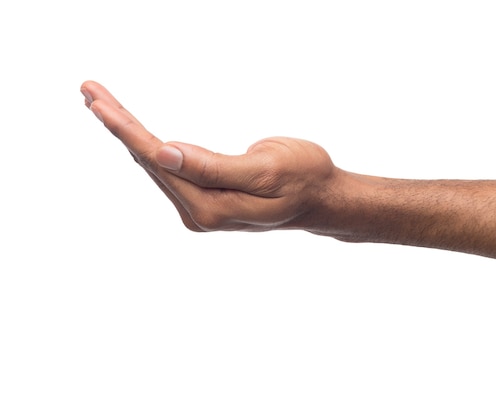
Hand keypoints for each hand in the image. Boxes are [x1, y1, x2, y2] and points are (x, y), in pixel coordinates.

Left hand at [80, 81, 339, 231]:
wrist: (322, 196)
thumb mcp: (267, 168)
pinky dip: (148, 145)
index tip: (98, 103)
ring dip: (129, 133)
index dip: (128, 131)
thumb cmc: (304, 177)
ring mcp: (201, 208)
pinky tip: (134, 133)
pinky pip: (169, 169)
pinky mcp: (205, 198)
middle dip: (119, 126)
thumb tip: (165, 155)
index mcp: (211, 208)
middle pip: (150, 163)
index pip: (160, 162)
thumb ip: (215, 167)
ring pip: (156, 164)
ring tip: (101, 103)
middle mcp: (199, 213)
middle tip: (89, 90)